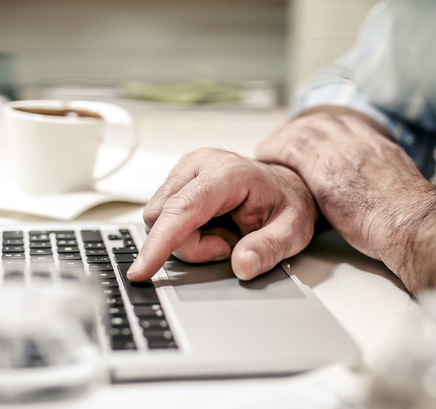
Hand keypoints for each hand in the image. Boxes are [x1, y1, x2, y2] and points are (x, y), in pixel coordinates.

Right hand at [126, 148, 318, 281]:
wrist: (284, 185)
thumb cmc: (286, 204)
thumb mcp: (293, 232)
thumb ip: (269, 249)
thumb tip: (243, 266)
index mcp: (227, 173)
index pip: (182, 209)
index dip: (159, 243)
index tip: (142, 270)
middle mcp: (199, 164)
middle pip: (163, 219)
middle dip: (190, 246)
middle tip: (227, 245)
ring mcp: (185, 169)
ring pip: (158, 219)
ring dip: (186, 239)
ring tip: (221, 234)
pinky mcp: (177, 179)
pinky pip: (162, 216)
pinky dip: (183, 231)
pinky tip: (209, 226)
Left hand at [256, 106, 435, 273]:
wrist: (409, 221)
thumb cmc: (408, 218)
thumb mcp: (401, 191)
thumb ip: (384, 184)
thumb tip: (382, 194)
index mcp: (380, 146)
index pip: (347, 125)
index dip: (326, 129)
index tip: (315, 134)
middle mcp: (359, 141)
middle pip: (321, 123)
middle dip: (300, 129)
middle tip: (286, 138)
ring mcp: (340, 150)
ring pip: (302, 132)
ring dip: (283, 138)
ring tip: (269, 147)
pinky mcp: (321, 165)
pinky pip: (289, 148)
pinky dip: (274, 149)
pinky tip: (265, 154)